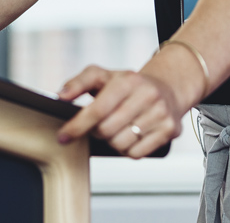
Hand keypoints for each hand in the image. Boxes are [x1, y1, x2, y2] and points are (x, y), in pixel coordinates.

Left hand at [54, 64, 187, 158]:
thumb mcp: (103, 76)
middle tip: (100, 125)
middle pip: (107, 130)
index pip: (98, 109)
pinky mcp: (169, 130)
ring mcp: (160, 113)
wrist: (166, 88)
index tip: (63, 137)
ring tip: (118, 128)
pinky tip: (132, 136)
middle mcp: (147, 94)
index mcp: (128, 80)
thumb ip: (79, 83)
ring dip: (112, 142)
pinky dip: (128, 150)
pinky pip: (137, 154)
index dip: (77, 125)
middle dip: (97, 132)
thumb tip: (59, 96)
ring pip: (121, 145)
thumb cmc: (128, 85)